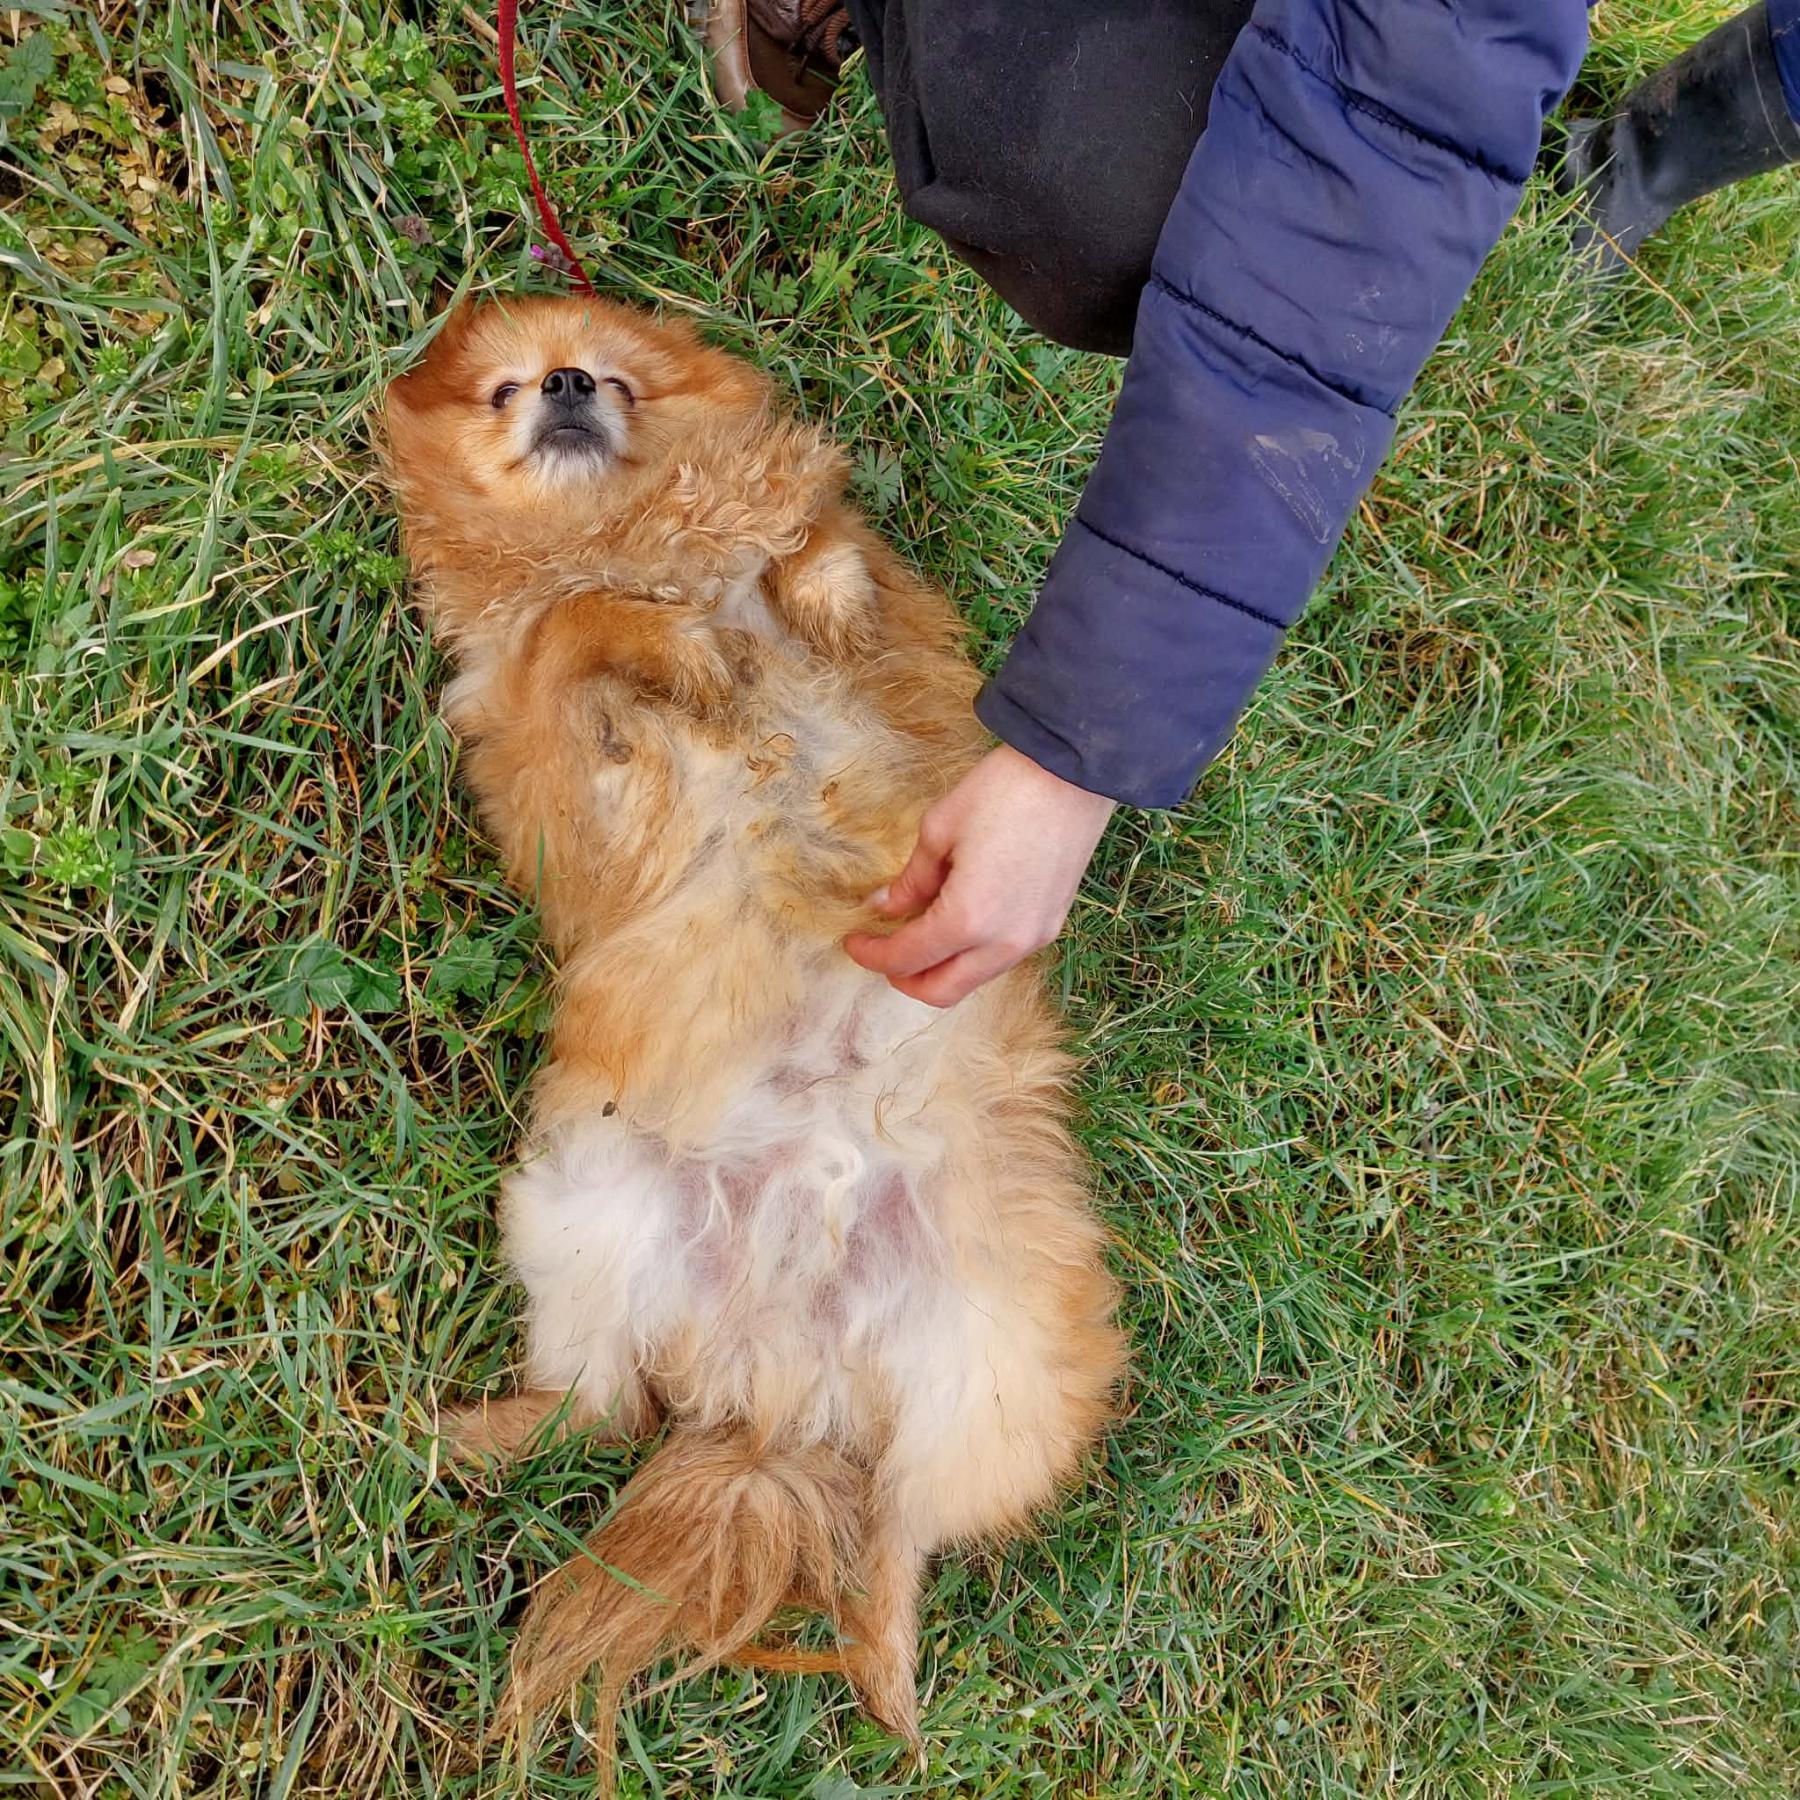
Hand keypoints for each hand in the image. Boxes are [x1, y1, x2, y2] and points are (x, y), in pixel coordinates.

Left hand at [844, 744, 1115, 1006]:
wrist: (1073, 774)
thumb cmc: (1002, 792)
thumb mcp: (939, 829)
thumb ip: (911, 879)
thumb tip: (886, 907)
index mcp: (967, 919)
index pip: (907, 958)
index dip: (872, 955)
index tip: (854, 941)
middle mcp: (1002, 943)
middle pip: (941, 991)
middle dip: (904, 978)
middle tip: (882, 951)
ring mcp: (1032, 940)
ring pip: (973, 979)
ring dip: (939, 968)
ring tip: (918, 934)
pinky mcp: (1050, 926)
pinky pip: (999, 959)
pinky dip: (970, 954)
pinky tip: (957, 922)